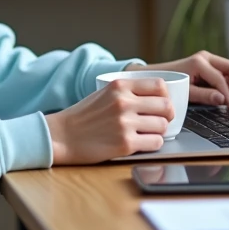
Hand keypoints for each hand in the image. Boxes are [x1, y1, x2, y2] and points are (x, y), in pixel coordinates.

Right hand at [45, 77, 173, 164]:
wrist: (62, 136)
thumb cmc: (83, 116)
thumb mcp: (104, 93)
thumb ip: (127, 92)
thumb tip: (157, 99)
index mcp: (119, 86)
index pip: (159, 85)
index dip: (166, 96)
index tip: (162, 104)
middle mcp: (124, 102)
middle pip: (166, 106)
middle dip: (167, 115)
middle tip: (160, 121)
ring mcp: (125, 123)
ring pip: (163, 126)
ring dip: (159, 131)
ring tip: (148, 133)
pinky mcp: (125, 143)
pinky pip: (155, 143)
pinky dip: (153, 144)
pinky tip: (142, 143)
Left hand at [128, 52, 228, 107]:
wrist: (154, 76)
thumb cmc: (168, 84)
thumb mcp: (185, 93)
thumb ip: (204, 96)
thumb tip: (223, 100)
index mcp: (199, 62)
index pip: (219, 78)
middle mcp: (205, 57)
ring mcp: (207, 60)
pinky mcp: (207, 65)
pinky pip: (224, 74)